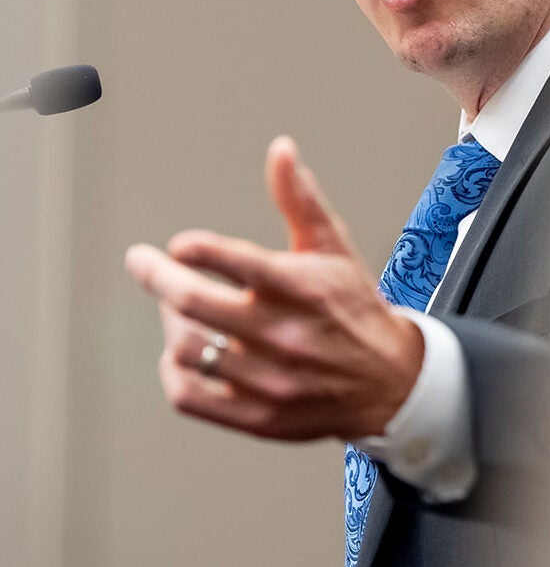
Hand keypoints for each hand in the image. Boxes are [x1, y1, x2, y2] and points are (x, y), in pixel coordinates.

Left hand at [125, 136, 422, 440]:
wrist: (390, 383)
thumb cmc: (352, 306)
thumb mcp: (333, 247)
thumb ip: (299, 199)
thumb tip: (280, 150)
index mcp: (302, 288)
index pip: (235, 261)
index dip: (194, 248)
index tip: (180, 245)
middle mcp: (284, 335)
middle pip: (192, 304)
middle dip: (155, 275)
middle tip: (142, 262)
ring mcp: (269, 380)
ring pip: (186, 348)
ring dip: (170, 321)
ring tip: (175, 307)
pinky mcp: (258, 416)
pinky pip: (190, 395)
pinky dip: (172, 371)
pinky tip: (180, 353)